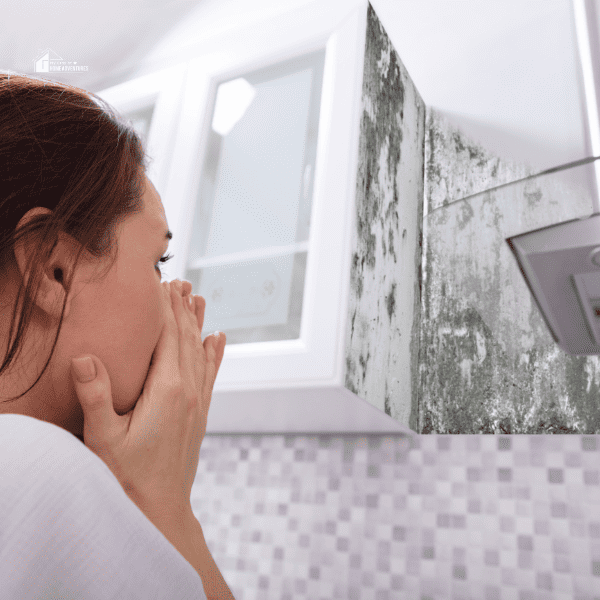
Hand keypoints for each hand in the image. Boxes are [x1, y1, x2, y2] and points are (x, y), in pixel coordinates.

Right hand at [70, 280, 225, 520]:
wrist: (160, 509)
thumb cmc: (127, 477)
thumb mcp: (104, 438)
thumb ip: (96, 396)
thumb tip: (85, 356)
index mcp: (167, 390)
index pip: (168, 338)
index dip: (165, 309)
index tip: (164, 284)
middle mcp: (188, 391)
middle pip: (187, 339)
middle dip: (182, 309)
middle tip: (181, 282)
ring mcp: (197, 402)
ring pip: (200, 352)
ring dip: (198, 324)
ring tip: (199, 298)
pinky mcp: (200, 414)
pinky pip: (210, 374)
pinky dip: (214, 353)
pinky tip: (218, 339)